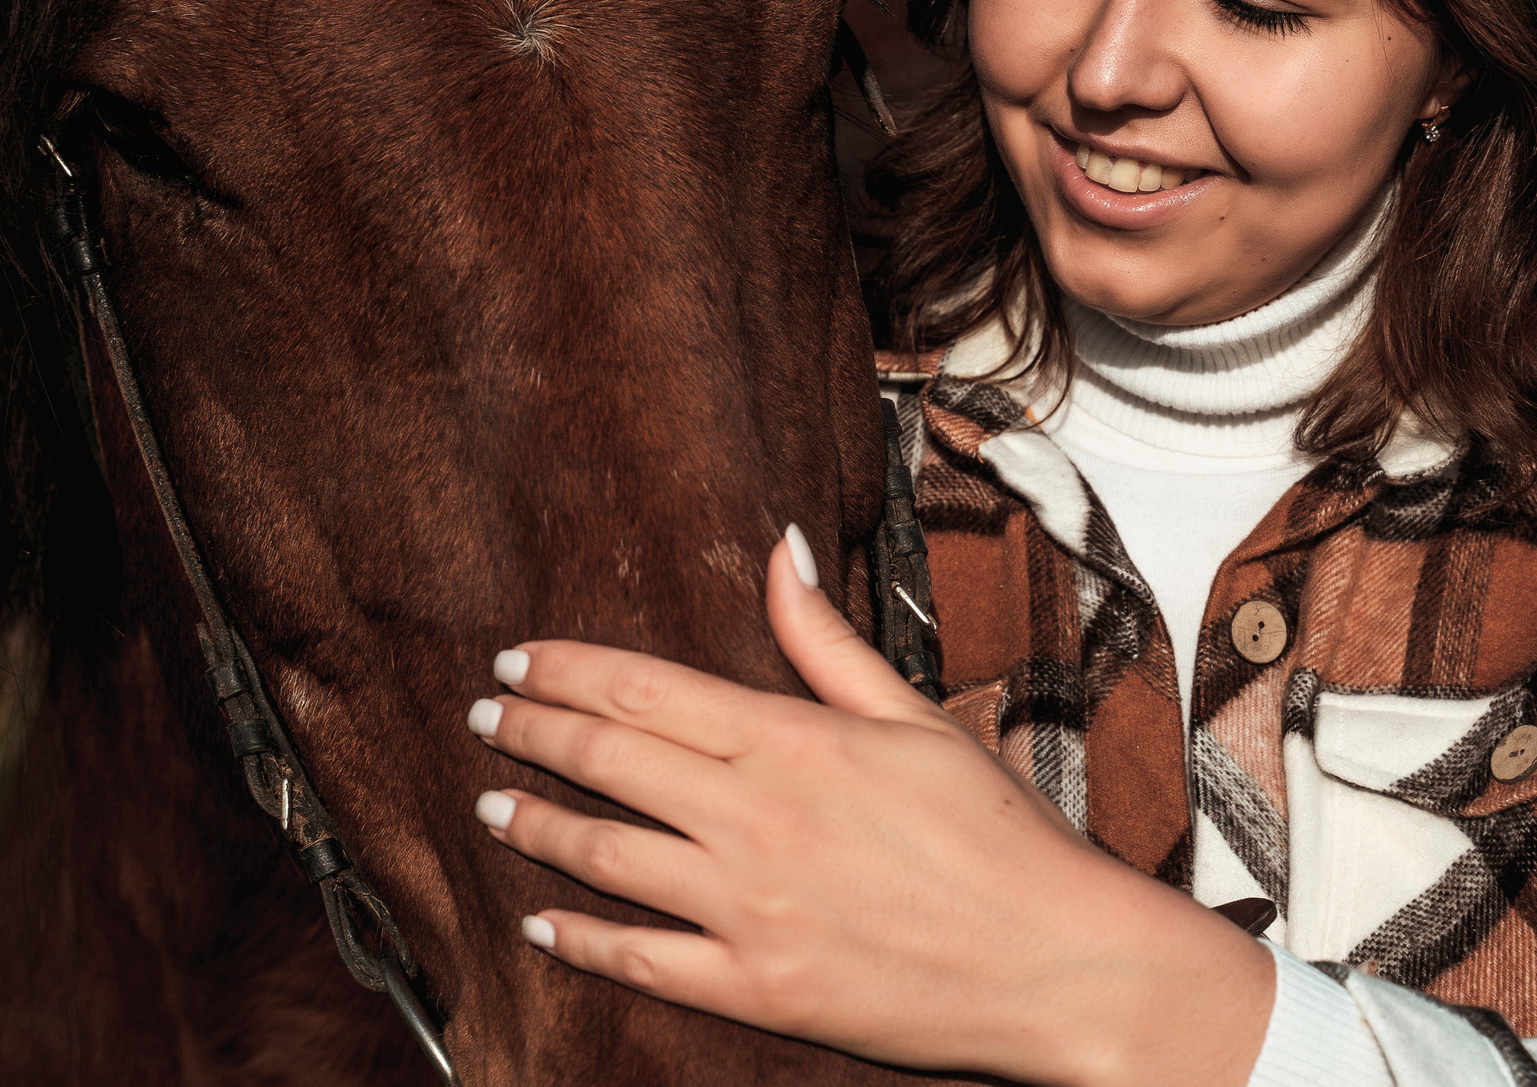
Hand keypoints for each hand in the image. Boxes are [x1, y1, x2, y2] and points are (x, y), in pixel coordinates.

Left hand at [465, 525, 1272, 1086]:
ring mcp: (746, 909)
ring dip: (535, 823)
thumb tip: (779, 547)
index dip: (563, 671)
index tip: (514, 661)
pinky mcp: (755, 989)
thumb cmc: (1001, 836)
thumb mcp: (916, 716)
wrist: (1056, 962)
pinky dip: (581, 938)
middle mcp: (752, 820)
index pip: (643, 688)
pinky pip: (640, 960)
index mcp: (791, 741)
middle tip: (481, 716)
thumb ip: (828, 639)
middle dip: (529, 732)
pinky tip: (543, 921)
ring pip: (604, 855)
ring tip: (492, 802)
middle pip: (607, 760)